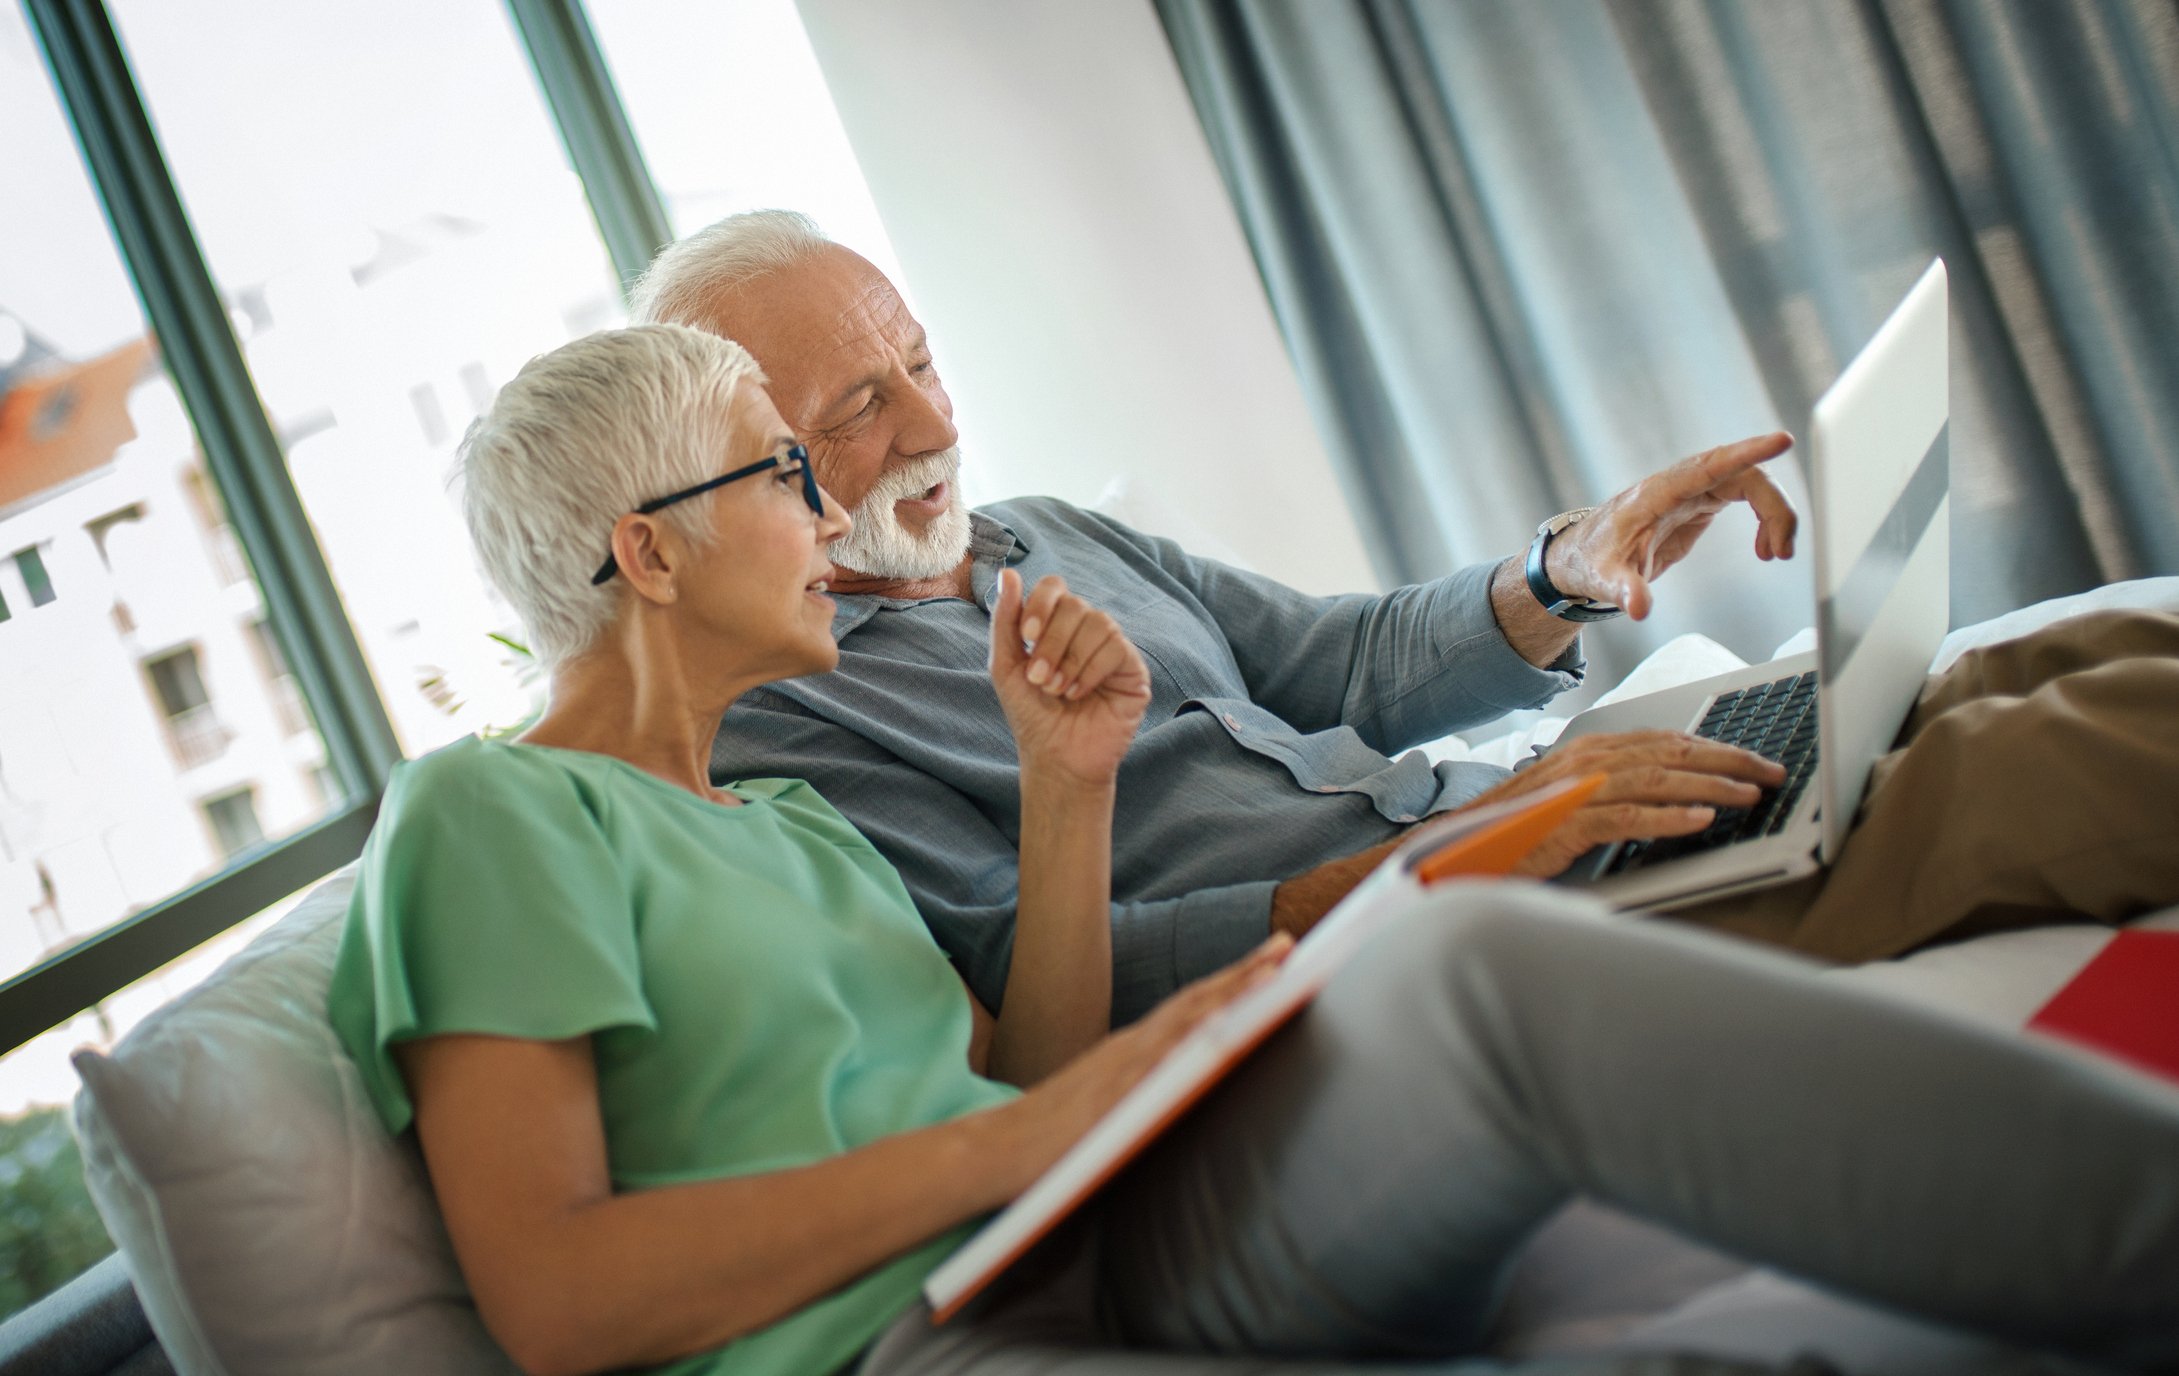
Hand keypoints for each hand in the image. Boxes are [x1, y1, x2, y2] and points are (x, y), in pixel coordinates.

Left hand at [989, 569, 1151, 786]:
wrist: (1055, 757)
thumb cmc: (1031, 714)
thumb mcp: (1006, 666)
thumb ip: (1006, 620)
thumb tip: (1007, 572)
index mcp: (1057, 624)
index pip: (1055, 587)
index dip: (1041, 605)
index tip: (1027, 636)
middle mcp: (1087, 631)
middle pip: (1076, 605)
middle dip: (1052, 643)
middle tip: (1039, 679)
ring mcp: (1112, 649)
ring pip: (1099, 623)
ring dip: (1070, 660)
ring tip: (1058, 690)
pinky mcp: (1133, 670)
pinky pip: (1117, 648)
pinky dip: (1090, 672)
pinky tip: (1079, 694)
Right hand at [993, 935, 1292, 1189]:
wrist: (992, 1149)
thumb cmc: (1050, 1137)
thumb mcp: (1109, 1104)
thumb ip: (1143, 1091)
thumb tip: (1184, 1090)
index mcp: (1132, 1051)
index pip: (1191, 1006)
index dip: (1233, 981)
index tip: (1273, 959)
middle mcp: (1130, 1049)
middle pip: (1196, 1001)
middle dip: (1245, 972)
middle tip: (1288, 944)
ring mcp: (1122, 1069)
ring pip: (1186, 1021)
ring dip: (1231, 994)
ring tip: (1272, 973)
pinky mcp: (1112, 1095)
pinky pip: (1160, 1064)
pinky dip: (1193, 1042)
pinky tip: (1224, 1029)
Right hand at [1463, 729, 1787, 878]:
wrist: (1459, 848)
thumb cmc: (1518, 828)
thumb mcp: (1573, 798)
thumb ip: (1615, 789)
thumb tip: (1672, 793)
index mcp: (1592, 750)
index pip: (1667, 741)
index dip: (1717, 748)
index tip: (1756, 760)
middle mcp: (1587, 760)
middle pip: (1671, 752)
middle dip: (1729, 761)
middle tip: (1772, 773)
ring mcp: (1575, 790)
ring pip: (1656, 780)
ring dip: (1709, 786)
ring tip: (1749, 794)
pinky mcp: (1565, 823)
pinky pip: (1625, 817)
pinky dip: (1666, 817)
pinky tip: (1699, 820)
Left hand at [1550, 432, 1797, 620]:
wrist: (1584, 555)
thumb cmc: (1592, 560)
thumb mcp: (1604, 578)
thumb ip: (1624, 589)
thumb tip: (1639, 608)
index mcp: (1658, 494)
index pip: (1709, 465)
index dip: (1747, 453)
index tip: (1781, 442)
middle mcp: (1679, 484)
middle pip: (1742, 474)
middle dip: (1774, 506)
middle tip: (1782, 551)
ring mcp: (1692, 489)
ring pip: (1750, 483)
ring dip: (1774, 514)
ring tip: (1775, 554)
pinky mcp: (1700, 502)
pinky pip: (1745, 496)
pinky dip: (1764, 519)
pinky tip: (1764, 549)